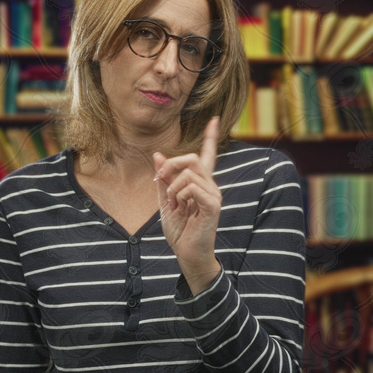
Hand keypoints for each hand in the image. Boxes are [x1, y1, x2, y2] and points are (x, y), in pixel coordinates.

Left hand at [153, 117, 221, 294]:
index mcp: (201, 183)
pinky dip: (179, 193)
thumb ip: (163, 179)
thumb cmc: (179, 230)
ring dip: (172, 185)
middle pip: (193, 158)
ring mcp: (213, 195)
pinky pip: (192, 187)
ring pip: (189, 172)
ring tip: (172, 201)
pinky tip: (179, 205)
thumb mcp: (165, 201)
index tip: (215, 119)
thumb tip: (157, 154)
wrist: (187, 253)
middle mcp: (210, 186)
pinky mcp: (212, 205)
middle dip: (172, 164)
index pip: (208, 155)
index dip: (211, 137)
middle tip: (160, 178)